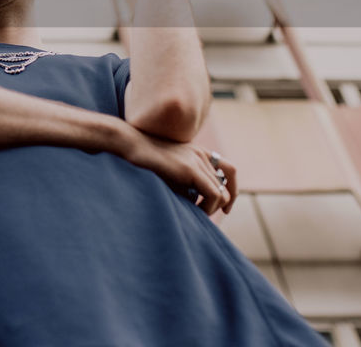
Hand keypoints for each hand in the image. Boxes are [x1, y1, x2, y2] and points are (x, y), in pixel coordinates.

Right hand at [121, 130, 236, 215]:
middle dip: (220, 205)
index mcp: (199, 152)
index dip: (231, 189)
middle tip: (204, 215)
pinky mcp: (190, 169)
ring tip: (195, 213)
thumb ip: (185, 183)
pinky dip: (208, 208)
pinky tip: (193, 211)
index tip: (224, 208)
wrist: (129, 145)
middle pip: (227, 185)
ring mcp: (197, 160)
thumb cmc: (143, 162)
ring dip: (211, 208)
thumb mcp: (169, 172)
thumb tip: (196, 204)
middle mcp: (202, 154)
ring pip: (222, 193)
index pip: (229, 170)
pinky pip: (213, 194)